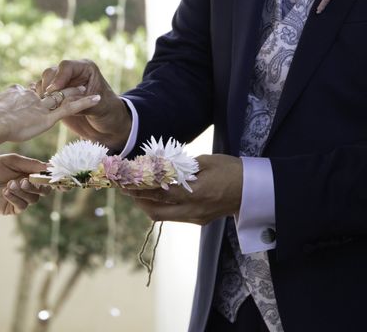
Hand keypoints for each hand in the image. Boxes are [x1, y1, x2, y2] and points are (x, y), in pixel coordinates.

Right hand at [0, 84, 100, 141]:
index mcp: (15, 94)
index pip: (29, 91)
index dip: (37, 90)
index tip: (40, 89)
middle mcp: (30, 97)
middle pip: (48, 91)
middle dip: (61, 86)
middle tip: (72, 83)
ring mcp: (40, 106)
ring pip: (62, 97)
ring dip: (75, 92)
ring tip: (88, 88)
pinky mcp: (48, 117)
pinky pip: (69, 108)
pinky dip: (84, 103)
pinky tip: (96, 99)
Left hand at [0, 154, 51, 214]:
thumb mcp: (11, 160)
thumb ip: (30, 163)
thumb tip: (49, 167)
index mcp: (30, 173)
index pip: (47, 178)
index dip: (56, 181)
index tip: (61, 182)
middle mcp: (28, 186)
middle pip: (44, 191)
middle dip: (37, 186)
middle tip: (24, 181)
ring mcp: (21, 198)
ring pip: (34, 199)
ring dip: (23, 191)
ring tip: (9, 184)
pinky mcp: (13, 208)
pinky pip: (22, 206)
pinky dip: (15, 198)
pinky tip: (5, 191)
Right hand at [34, 60, 131, 149]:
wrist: (106, 124)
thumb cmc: (108, 112)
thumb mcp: (99, 107)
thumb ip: (81, 103)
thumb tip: (62, 102)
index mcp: (85, 69)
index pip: (66, 66)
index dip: (58, 77)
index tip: (53, 91)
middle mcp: (72, 74)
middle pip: (51, 72)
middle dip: (47, 86)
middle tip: (47, 100)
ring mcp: (62, 85)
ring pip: (44, 83)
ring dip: (42, 95)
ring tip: (47, 107)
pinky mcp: (56, 96)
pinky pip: (42, 94)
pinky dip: (40, 101)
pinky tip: (42, 109)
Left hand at [123, 154, 242, 224]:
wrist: (254, 190)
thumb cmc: (231, 170)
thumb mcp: (206, 161)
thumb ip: (182, 166)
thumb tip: (160, 165)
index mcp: (195, 193)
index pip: (160, 193)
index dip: (140, 188)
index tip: (125, 182)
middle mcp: (193, 210)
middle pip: (156, 211)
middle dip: (138, 200)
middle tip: (127, 188)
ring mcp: (196, 217)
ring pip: (163, 217)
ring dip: (148, 205)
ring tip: (138, 192)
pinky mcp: (199, 220)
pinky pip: (173, 216)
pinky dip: (161, 207)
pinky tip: (157, 195)